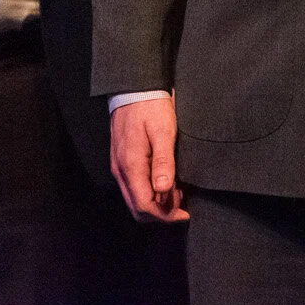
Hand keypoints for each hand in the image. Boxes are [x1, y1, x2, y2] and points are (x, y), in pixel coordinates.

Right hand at [109, 95, 188, 223]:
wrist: (135, 89)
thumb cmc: (152, 108)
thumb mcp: (164, 131)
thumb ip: (163, 161)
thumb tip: (163, 190)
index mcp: (131, 166)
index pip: (144, 205)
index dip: (165, 215)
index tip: (185, 215)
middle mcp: (121, 171)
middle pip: (137, 207)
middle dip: (160, 214)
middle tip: (184, 208)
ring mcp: (120, 167)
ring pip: (135, 198)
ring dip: (156, 203)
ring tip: (179, 195)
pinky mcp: (122, 161)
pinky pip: (134, 186)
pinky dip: (150, 192)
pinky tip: (167, 183)